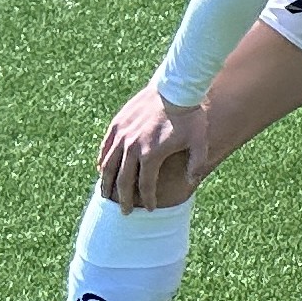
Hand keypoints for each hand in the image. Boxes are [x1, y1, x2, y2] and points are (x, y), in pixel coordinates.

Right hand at [99, 87, 208, 210]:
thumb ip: (197, 164)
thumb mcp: (199, 141)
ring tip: (106, 196)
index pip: (145, 185)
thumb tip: (191, 183)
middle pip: (122, 180)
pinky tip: (102, 170)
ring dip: (106, 183)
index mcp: (151, 154)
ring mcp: (122, 135)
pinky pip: (105, 148)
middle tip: (125, 211)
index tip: (151, 209)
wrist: (176, 88)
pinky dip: (102, 161)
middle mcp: (132, 147)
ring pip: (108, 166)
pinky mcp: (117, 124)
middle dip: (124, 198)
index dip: (148, 199)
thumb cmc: (191, 116)